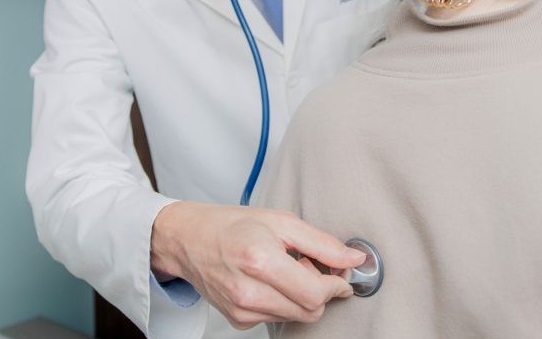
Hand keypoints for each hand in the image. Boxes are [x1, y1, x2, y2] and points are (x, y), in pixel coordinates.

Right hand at [150, 201, 367, 328]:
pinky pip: (277, 318)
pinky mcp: (238, 319)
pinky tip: (271, 281)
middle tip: (310, 265)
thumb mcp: (281, 221)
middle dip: (321, 291)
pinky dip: (283, 302)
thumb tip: (354, 259)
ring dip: (302, 297)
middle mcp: (248, 291)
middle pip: (309, 311)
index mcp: (260, 260)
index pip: (315, 293)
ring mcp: (241, 309)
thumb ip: (322, 243)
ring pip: (296, 317)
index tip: (342, 273)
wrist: (188, 239)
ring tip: (287, 270)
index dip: (336, 285)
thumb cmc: (231, 225)